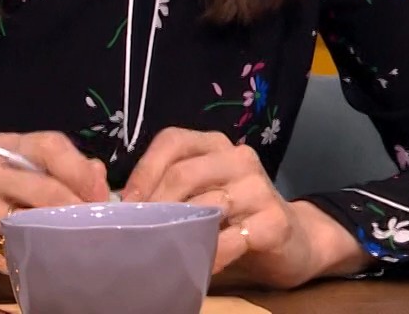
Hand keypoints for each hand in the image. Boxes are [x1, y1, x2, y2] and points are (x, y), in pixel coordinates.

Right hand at [0, 132, 108, 298]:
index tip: (102, 198)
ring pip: (31, 222)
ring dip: (58, 239)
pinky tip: (41, 266)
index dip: (83, 171)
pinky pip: (10, 253)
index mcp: (0, 146)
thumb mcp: (11, 181)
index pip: (51, 144)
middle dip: (79, 211)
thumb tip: (100, 177)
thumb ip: (53, 174)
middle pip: (47, 187)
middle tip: (98, 231)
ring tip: (77, 248)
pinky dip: (30, 262)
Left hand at [122, 127, 366, 289]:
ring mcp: (260, 187)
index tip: (125, 204)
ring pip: (208, 204)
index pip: (171, 141)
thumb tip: (116, 205)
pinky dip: (213, 253)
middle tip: (137, 234)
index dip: (143, 171)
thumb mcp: (200, 197)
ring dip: (180, 233)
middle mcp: (239, 157)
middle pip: (184, 173)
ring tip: (162, 253)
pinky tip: (201, 266)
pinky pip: (235, 236)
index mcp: (215, 145)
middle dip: (154, 207)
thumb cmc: (234, 219)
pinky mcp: (276, 220)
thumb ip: (168, 193)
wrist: (293, 241)